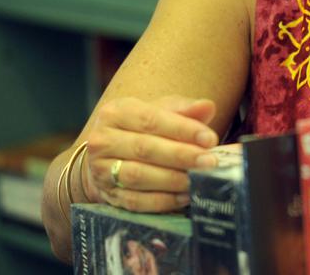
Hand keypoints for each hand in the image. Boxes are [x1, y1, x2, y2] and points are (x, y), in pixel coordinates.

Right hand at [83, 95, 219, 212]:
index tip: (209, 139)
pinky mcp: (106, 195)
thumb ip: (185, 109)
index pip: (151, 120)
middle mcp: (102, 141)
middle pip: (144, 149)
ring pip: (138, 176)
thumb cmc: (143, 128)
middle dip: (181, 156)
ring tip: (198, 179)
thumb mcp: (162, 110)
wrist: (110, 153)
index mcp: (116, 113)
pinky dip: (162, 201)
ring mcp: (100, 170)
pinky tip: (184, 196)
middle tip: (209, 162)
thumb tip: (207, 107)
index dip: (183, 130)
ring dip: (172, 180)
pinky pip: (135, 201)